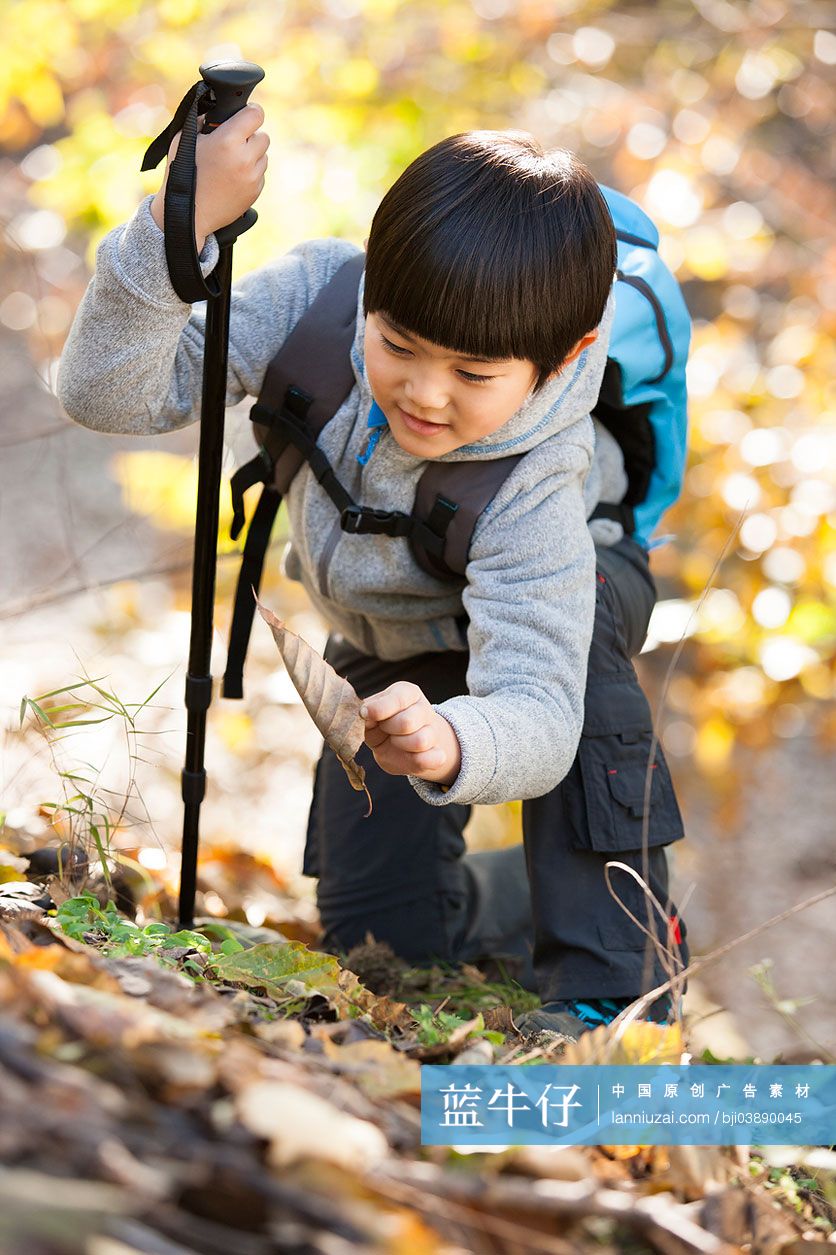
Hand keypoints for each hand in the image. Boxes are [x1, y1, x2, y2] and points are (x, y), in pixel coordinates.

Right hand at [150, 103, 269, 251]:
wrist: (188, 213)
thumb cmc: (182, 173)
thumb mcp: (186, 139)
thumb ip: (204, 121)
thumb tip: (216, 113)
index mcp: (228, 140)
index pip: (256, 115)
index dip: (251, 112)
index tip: (246, 114)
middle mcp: (245, 158)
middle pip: (263, 136)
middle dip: (250, 136)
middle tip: (234, 143)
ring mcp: (252, 177)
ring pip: (263, 156)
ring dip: (252, 155)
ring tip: (231, 163)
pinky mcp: (255, 192)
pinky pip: (260, 174)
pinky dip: (250, 173)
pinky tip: (232, 178)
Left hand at [361, 682, 461, 787]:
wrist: (393, 746)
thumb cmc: (380, 724)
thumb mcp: (369, 714)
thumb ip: (367, 710)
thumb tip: (366, 712)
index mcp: (409, 693)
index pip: (398, 698)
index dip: (379, 709)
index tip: (365, 714)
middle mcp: (424, 709)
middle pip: (407, 722)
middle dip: (388, 728)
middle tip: (384, 728)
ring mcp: (433, 732)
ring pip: (421, 741)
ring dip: (401, 745)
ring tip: (395, 741)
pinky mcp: (438, 754)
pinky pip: (435, 759)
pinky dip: (419, 760)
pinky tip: (408, 756)